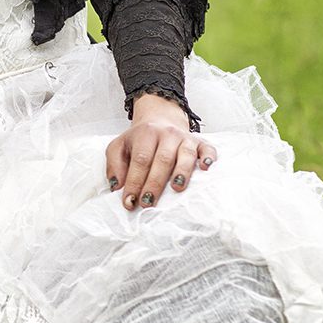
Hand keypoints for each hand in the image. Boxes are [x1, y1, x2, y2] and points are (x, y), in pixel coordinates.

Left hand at [105, 94, 217, 211]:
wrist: (159, 119)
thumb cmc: (139, 140)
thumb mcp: (119, 147)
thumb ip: (114, 165)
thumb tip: (117, 186)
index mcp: (145, 134)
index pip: (140, 160)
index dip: (134, 181)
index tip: (130, 201)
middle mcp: (167, 134)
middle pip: (162, 160)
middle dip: (155, 183)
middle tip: (148, 203)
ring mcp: (185, 138)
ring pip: (185, 154)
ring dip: (182, 172)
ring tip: (177, 188)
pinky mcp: (200, 142)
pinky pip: (207, 148)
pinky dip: (208, 157)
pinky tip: (205, 168)